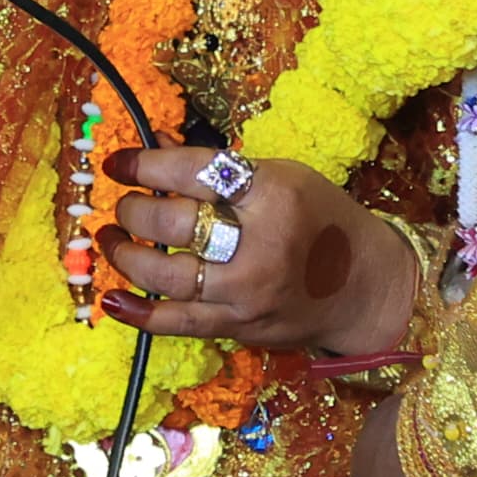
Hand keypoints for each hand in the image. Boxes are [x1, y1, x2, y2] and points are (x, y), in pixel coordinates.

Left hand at [90, 151, 422, 352]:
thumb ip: (220, 169)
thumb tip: (156, 149)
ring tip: (110, 238)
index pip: (193, 173)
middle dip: (133, 212)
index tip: (117, 163)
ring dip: (126, 256)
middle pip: (172, 225)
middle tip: (124, 206)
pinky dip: (140, 314)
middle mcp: (259, 243)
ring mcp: (248, 292)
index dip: (145, 165)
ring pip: (167, 277)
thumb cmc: (322, 220)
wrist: (367, 287)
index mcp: (272, 193)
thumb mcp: (283, 177)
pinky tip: (112, 299)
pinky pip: (179, 323)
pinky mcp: (241, 327)